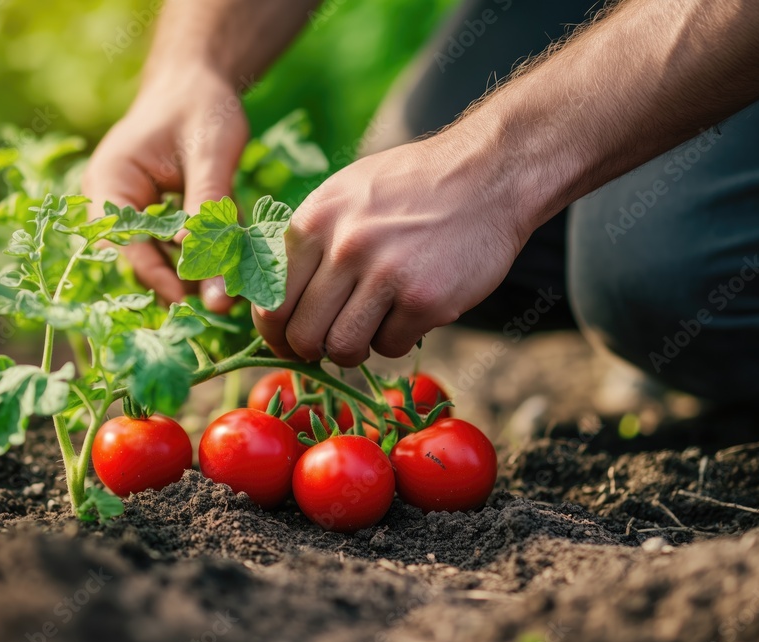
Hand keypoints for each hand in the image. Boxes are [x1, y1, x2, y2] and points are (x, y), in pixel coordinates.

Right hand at [83, 67, 248, 312]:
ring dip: (192, 277)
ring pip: (157, 263)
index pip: (122, 244)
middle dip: (176, 283)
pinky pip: (173, 253)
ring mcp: (129, 216)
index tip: (188, 299)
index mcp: (108, 182)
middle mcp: (109, 205)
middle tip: (219, 303)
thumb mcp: (210, 155)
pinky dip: (201, 261)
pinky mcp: (154, 224)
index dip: (153, 276)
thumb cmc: (201, 109)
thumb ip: (209, 211)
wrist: (198, 85)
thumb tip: (211, 276)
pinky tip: (233, 271)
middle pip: (135, 262)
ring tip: (233, 291)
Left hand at [252, 128, 534, 365]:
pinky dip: (397, 339)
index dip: (275, 333)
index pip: (271, 301)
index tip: (287, 341)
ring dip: (354, 350)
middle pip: (303, 334)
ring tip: (370, 328)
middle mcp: (345, 247)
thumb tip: (272, 304)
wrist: (488, 174)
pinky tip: (409, 312)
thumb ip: (308, 244)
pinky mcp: (425, 300)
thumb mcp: (344, 195)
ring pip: (343, 348)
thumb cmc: (409, 189)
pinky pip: (390, 347)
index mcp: (314, 222)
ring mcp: (386, 275)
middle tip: (327, 346)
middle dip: (311, 350)